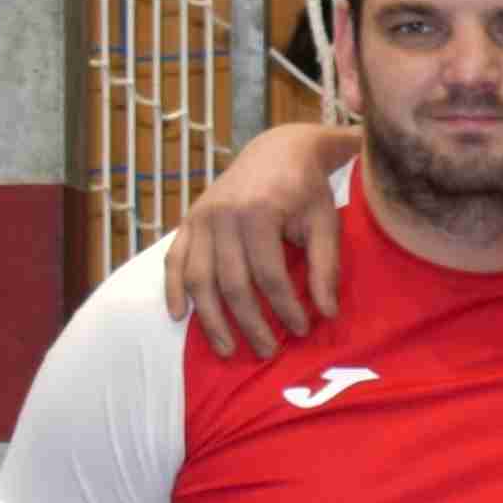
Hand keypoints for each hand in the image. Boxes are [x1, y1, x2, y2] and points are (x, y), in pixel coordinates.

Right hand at [161, 122, 356, 357]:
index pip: (270, 275)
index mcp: (258, 213)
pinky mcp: (188, 220)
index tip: (302, 330)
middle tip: (267, 352)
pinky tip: (179, 315)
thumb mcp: (326, 223)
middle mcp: (222, 215)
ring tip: (227, 349)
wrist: (277, 150)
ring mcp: (200, 217)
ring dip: (211, 318)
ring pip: (199, 278)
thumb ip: (326, 268)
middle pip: (232, 283)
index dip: (286, 308)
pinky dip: (174, 288)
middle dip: (250, 323)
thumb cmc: (307, 190)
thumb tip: (328, 314)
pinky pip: (174, 259)